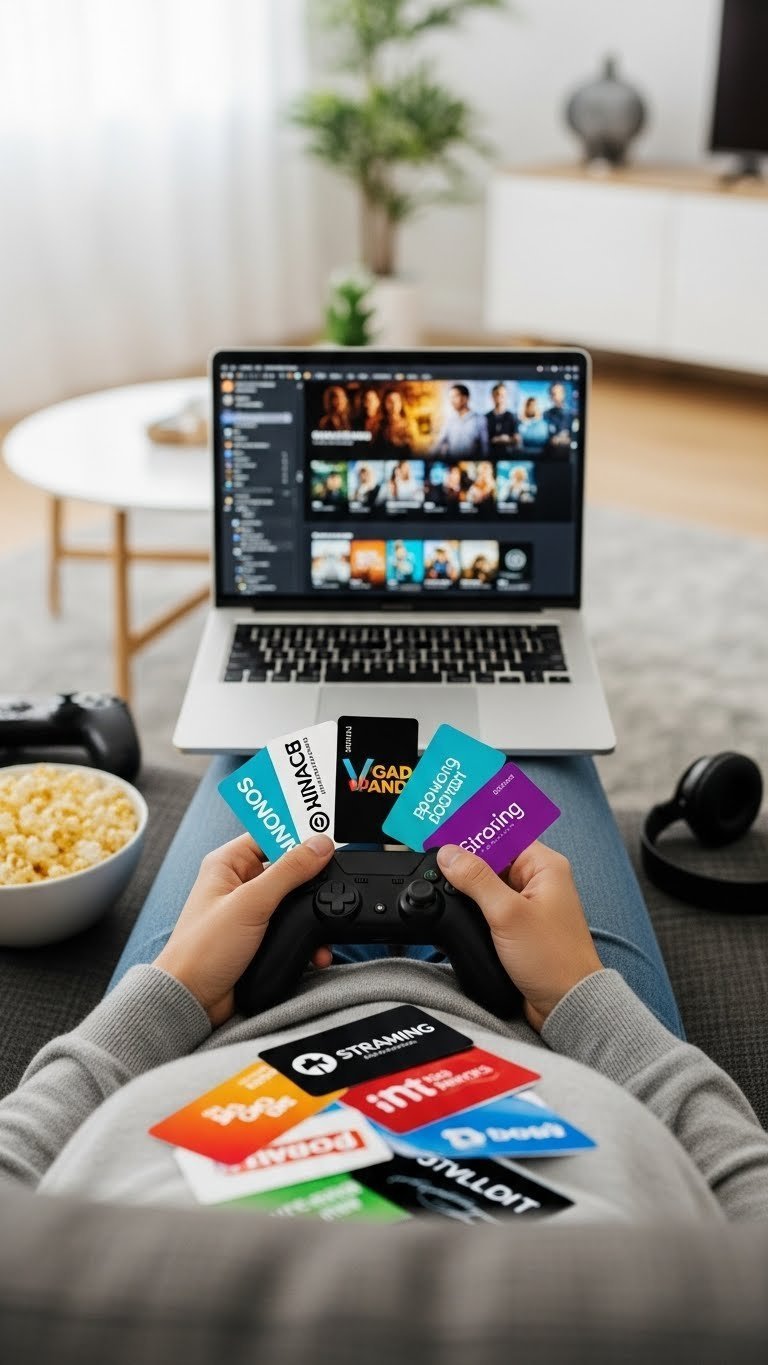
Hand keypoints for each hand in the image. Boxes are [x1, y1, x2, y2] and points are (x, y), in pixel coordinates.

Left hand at [154, 833, 334, 1026]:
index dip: (298, 835)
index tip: (328, 841)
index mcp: (228, 863)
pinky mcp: (262, 937)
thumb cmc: (203, 950)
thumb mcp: (251, 903)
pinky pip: (293, 926)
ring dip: (312, 912)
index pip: (270, 833)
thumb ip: (288, 871)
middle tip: (337, 880)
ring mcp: (251, 911)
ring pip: (294, 899)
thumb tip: (320, 845)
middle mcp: (239, 883)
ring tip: (328, 918)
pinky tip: (317, 948)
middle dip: (312, 879)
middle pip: (287, 866)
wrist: (194, 1000)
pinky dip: (308, 936)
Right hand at [436, 841, 601, 1031]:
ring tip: (440, 882)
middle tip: (435, 862)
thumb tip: (449, 854)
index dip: (472, 834)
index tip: (443, 835)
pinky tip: (454, 907)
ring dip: (467, 885)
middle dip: (465, 861)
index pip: (503, 835)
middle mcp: (538, 881)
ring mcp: (528, 905)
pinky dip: (472, 906)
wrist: (565, 1005)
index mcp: (544, 867)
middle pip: (493, 858)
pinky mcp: (519, 926)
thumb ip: (475, 879)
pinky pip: (490, 906)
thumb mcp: (507, 913)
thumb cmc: (552, 959)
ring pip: (489, 883)